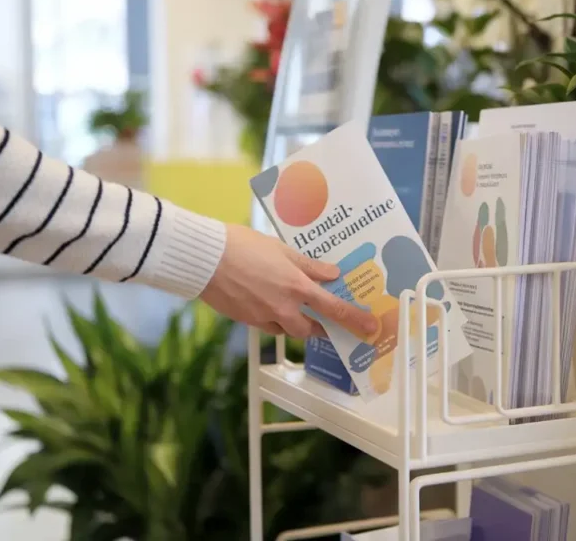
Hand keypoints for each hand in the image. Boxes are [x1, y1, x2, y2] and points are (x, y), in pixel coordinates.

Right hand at [200, 224, 377, 339]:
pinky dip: (273, 319)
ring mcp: (263, 316)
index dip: (354, 320)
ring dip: (296, 324)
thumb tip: (332, 273)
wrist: (205, 259)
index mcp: (296, 287)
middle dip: (320, 328)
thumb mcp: (281, 249)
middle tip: (324, 321)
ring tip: (293, 309)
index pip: (333, 309)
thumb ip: (309, 265)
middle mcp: (283, 307)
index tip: (369, 329)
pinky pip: (267, 326)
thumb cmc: (242, 246)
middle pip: (311, 330)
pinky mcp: (246, 320)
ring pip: (288, 330)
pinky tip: (268, 304)